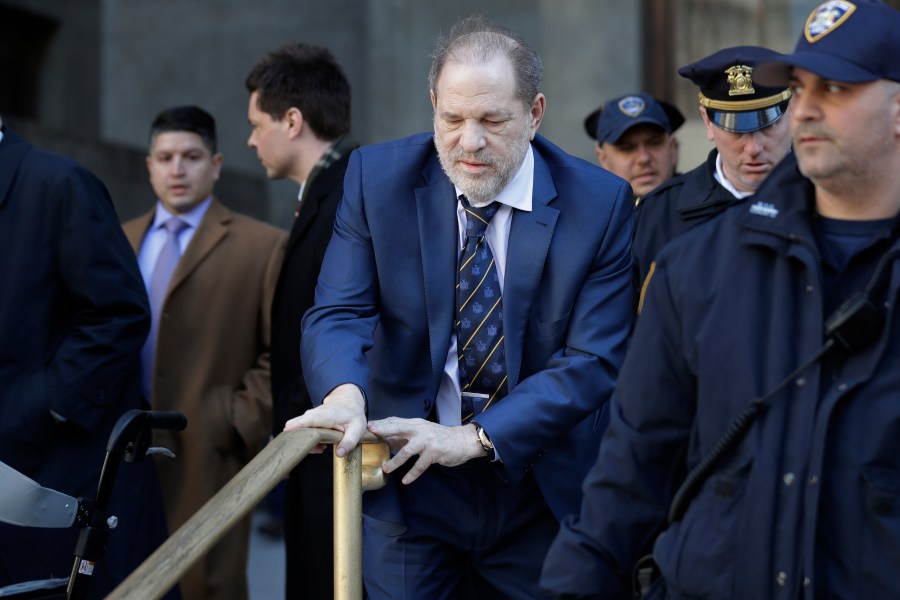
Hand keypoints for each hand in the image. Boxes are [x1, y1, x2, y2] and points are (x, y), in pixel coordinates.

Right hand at [284, 384, 366, 456]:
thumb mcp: (358, 427)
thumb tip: (339, 454)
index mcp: (327, 415)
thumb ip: (350, 441)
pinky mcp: (309, 421)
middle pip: (300, 426)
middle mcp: (315, 414)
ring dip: (307, 442)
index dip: (298, 424)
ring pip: (300, 430)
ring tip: (321, 449)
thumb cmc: (353, 414)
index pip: (310, 419)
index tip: (287, 430)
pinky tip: (320, 446)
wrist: (348, 400)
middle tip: (310, 449)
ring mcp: (310, 417)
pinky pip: (303, 431)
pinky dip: (309, 440)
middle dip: (299, 439)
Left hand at [366, 418, 484, 484]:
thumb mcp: (423, 432)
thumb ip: (406, 436)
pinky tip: (406, 480)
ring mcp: (427, 441)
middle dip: (384, 430)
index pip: (396, 421)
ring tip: (386, 469)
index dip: (382, 423)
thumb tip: (387, 440)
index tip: (368, 426)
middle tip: (371, 433)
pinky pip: (420, 465)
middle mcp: (420, 430)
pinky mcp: (434, 452)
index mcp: (416, 424)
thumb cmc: (440, 437)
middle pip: (398, 428)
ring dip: (395, 461)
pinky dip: (412, 474)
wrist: (462, 441)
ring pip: (407, 451)